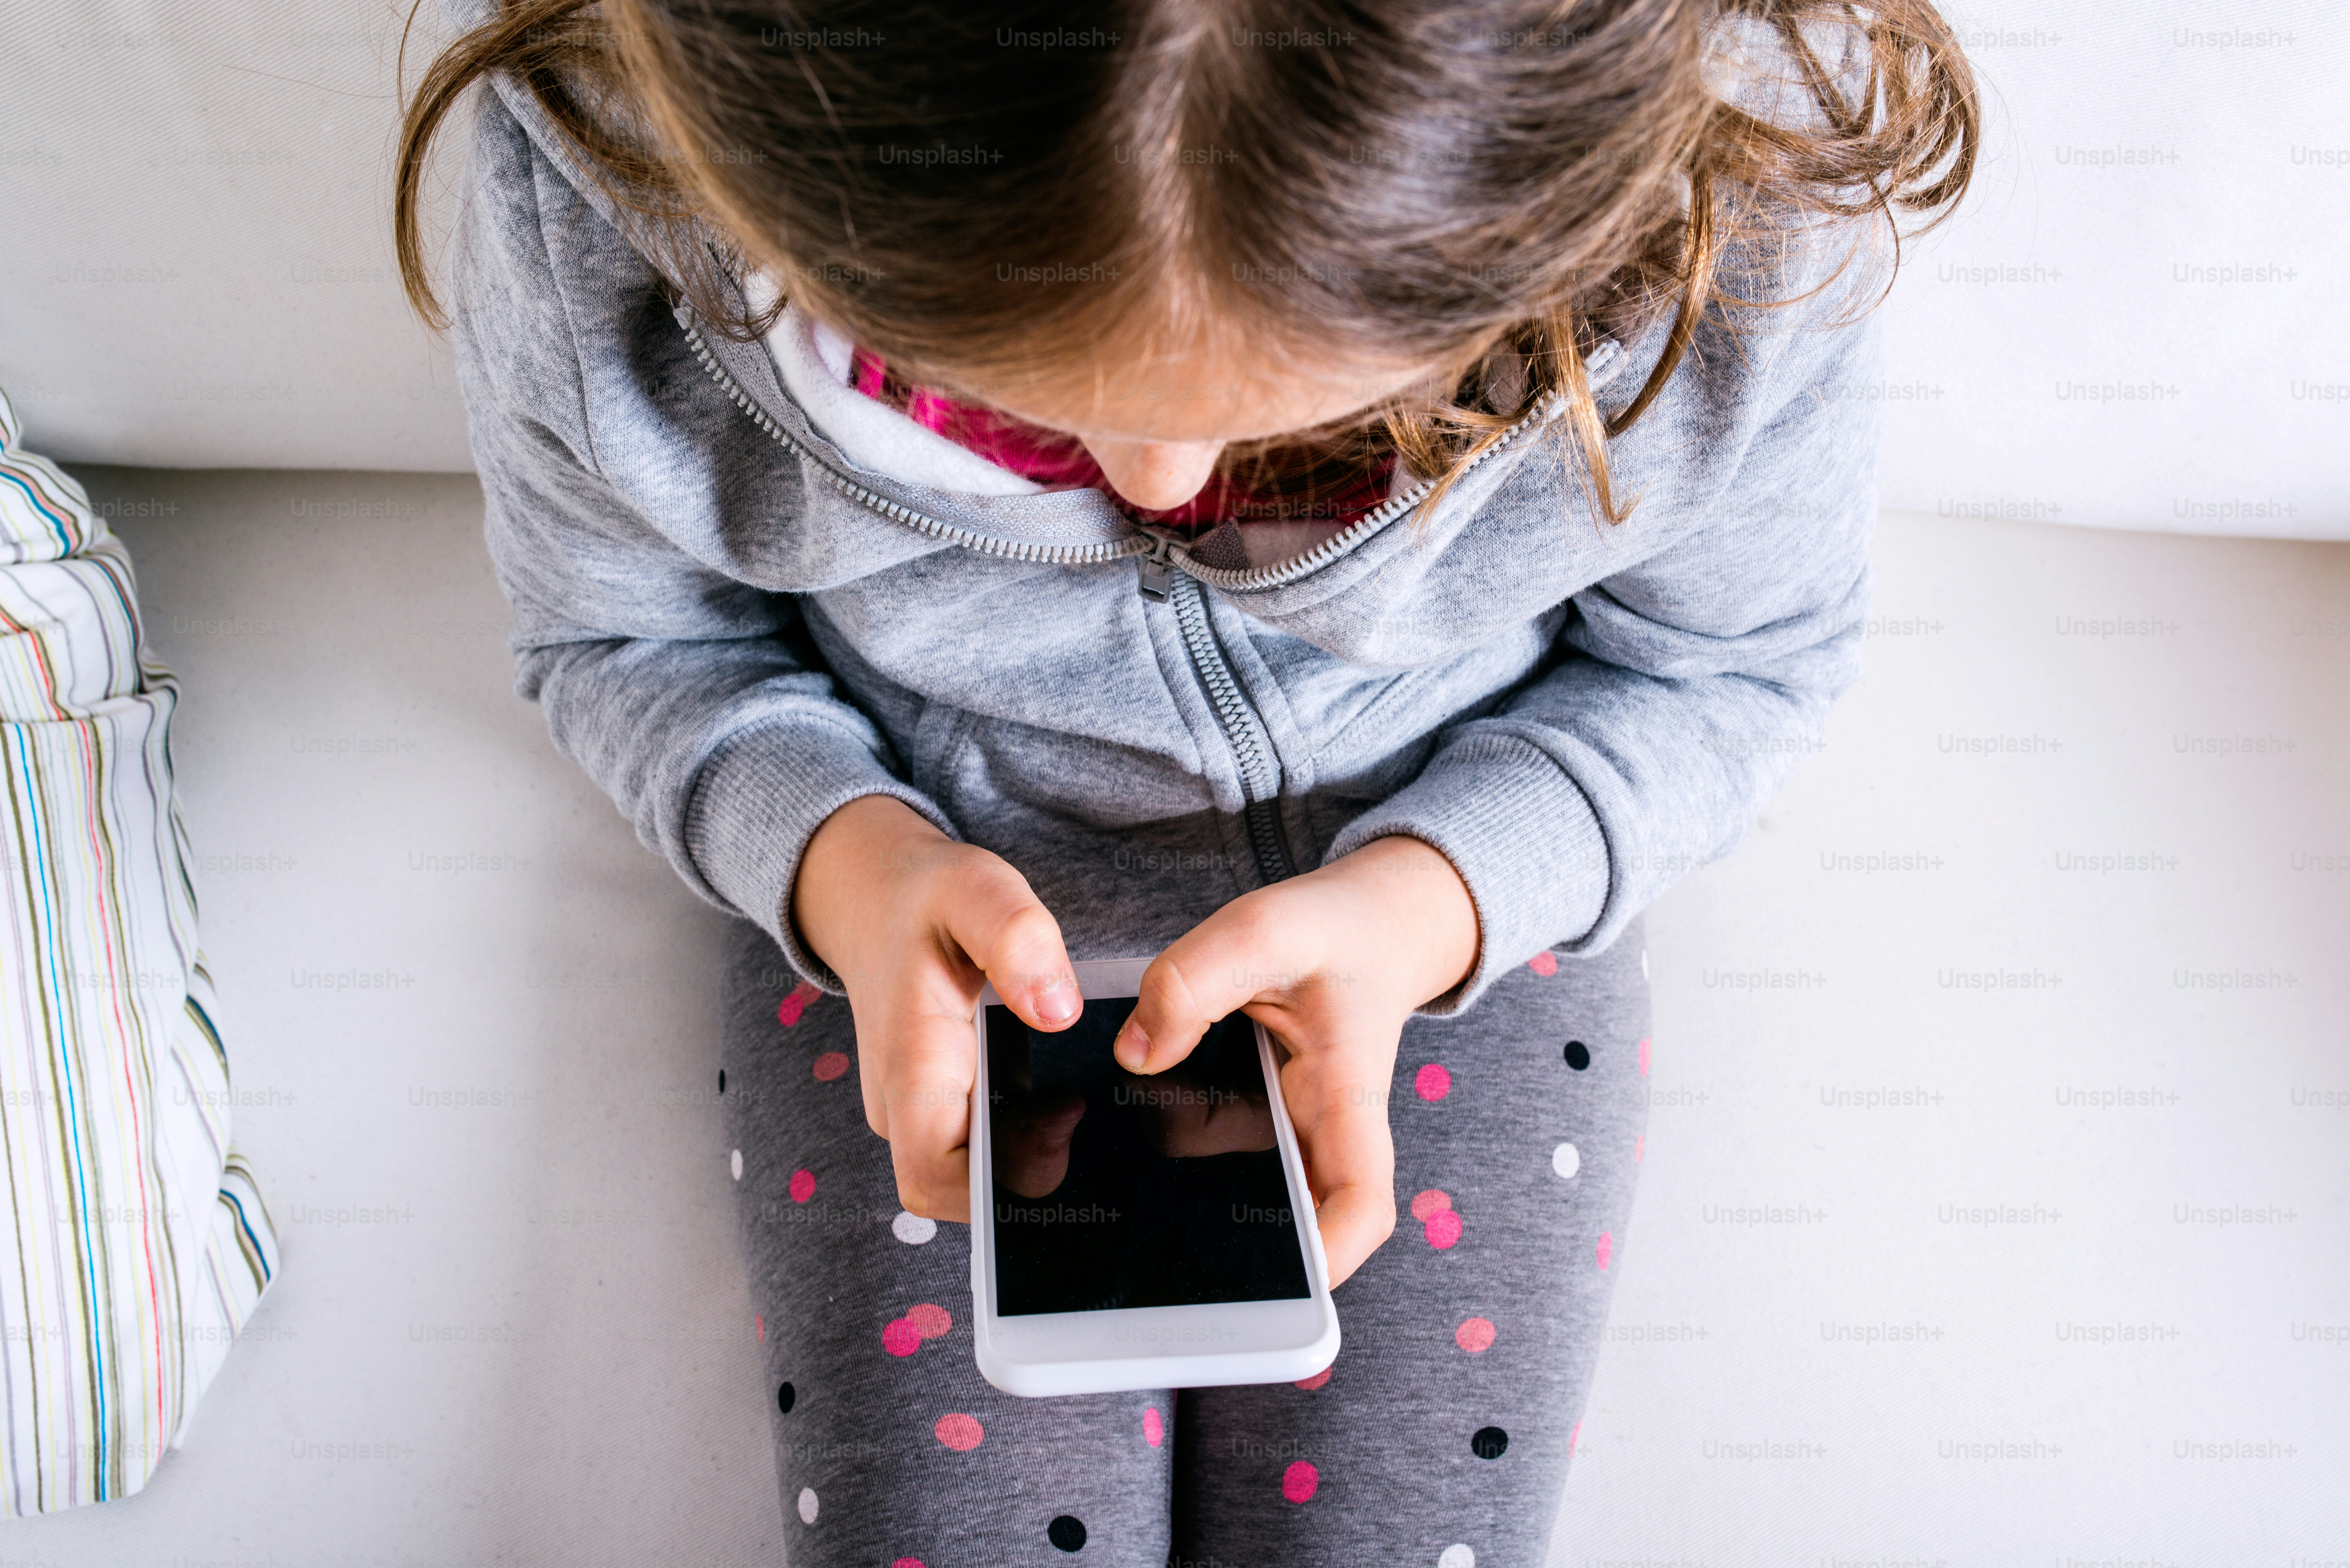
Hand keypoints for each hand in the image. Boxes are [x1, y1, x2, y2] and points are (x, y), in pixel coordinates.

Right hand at [791, 795, 1080, 1220]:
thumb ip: (1016, 938)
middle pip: (963, 1191)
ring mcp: (921, 1111)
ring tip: (1073, 1095)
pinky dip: (1024, 1134)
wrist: (875, 898)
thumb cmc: (925, 897)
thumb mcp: (974, 888)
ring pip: (977, 1175)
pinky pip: (984, 1148)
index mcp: (909, 1068)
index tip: (1060, 1119)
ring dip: (1031, 1152)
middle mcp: (905, 1107)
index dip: (999, 1182)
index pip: (934, 1179)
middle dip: (1030, 1171)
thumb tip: (1058, 1011)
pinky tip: (1059, 1092)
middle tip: (1078, 1106)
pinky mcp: (941, 1105)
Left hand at [1109, 835, 1479, 1287]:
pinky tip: (1124, 1109)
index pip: (1359, 1204)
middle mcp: (1319, 1130)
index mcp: (1346, 1098)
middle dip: (1230, 1247)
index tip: (1278, 1277)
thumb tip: (1135, 1054)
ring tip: (1121, 1151)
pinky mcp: (1257, 1112)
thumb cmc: (1334, 930)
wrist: (1368, 924)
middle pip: (1293, 1224)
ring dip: (1180, 1179)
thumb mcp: (1263, 929)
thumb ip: (1193, 983)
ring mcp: (1287, 1128)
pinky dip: (1167, 1131)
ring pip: (1237, 1188)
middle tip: (1152, 1240)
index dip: (1327, 1254)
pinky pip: (1210, 1143)